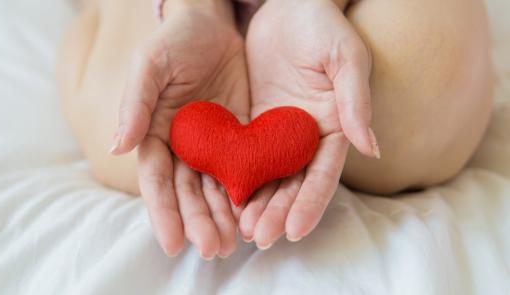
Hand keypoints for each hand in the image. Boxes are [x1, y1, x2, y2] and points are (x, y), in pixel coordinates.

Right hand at [110, 0, 248, 258]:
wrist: (213, 24)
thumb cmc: (175, 40)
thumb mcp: (150, 65)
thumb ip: (136, 103)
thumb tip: (118, 146)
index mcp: (155, 134)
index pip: (157, 180)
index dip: (163, 212)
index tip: (174, 243)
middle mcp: (182, 146)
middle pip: (187, 192)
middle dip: (198, 221)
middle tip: (212, 249)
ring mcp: (211, 144)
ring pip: (214, 188)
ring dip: (222, 217)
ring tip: (232, 243)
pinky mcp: (239, 137)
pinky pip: (242, 169)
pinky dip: (245, 193)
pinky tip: (253, 213)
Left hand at [241, 0, 378, 247]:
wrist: (288, 6)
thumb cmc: (323, 27)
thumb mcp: (345, 58)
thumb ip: (356, 101)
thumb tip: (372, 148)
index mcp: (332, 127)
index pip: (323, 174)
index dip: (310, 203)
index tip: (295, 231)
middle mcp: (305, 137)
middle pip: (292, 184)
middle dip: (277, 212)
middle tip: (259, 238)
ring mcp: (278, 133)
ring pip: (267, 177)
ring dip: (255, 205)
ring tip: (240, 231)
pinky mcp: (253, 124)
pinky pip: (244, 156)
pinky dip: (236, 179)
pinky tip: (224, 199)